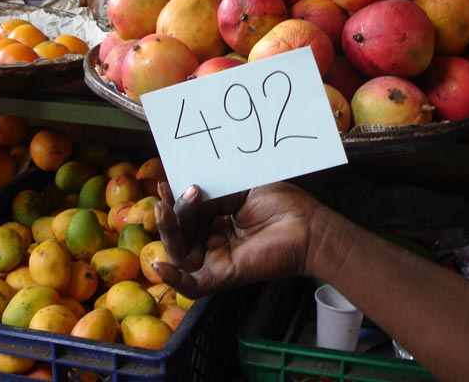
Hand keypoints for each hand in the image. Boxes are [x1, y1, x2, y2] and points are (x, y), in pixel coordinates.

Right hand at [154, 181, 321, 297]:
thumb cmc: (284, 205)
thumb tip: (187, 191)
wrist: (308, 226)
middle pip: (178, 232)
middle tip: (177, 192)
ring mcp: (216, 259)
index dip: (173, 201)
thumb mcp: (243, 189)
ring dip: (168, 232)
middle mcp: (213, 240)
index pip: (185, 213)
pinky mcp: (223, 276)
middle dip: (172, 212)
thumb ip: (215, 194)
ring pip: (178, 253)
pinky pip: (191, 286)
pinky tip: (159, 265)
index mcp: (217, 219)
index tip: (165, 182)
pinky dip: (172, 279)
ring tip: (167, 210)